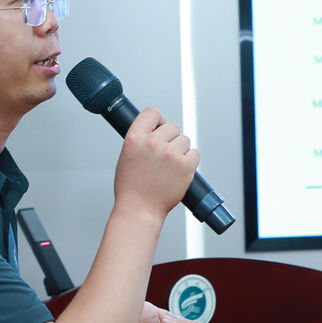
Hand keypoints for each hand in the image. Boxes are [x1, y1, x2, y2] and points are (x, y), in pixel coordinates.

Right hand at [112, 107, 200, 223]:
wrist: (139, 210)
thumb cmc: (131, 187)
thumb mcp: (126, 155)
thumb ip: (141, 139)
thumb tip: (156, 128)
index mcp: (135, 138)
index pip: (152, 112)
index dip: (158, 120)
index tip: (160, 127)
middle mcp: (152, 143)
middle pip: (172, 126)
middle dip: (171, 138)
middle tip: (164, 154)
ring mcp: (170, 154)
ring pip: (185, 140)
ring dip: (181, 150)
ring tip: (169, 166)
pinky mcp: (185, 166)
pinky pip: (195, 154)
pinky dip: (190, 161)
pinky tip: (179, 170)